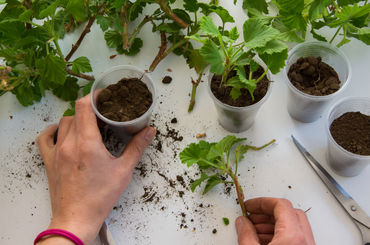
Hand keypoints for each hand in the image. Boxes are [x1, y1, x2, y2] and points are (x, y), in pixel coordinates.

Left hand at [36, 94, 155, 244]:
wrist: (77, 218)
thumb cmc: (99, 197)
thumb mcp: (123, 171)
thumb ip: (137, 147)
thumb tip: (149, 131)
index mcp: (87, 143)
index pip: (84, 106)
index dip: (94, 97)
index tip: (105, 96)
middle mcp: (69, 144)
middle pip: (75, 112)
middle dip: (90, 108)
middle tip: (104, 114)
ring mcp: (56, 152)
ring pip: (63, 123)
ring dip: (76, 119)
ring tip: (89, 124)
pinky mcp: (49, 161)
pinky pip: (45, 138)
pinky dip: (54, 130)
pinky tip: (63, 132)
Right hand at [235, 197, 315, 244]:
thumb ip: (246, 235)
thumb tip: (242, 223)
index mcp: (294, 237)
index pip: (282, 205)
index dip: (263, 202)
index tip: (250, 205)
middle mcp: (306, 242)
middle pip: (290, 213)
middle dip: (268, 212)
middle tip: (252, 215)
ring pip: (294, 227)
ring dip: (273, 224)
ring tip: (254, 230)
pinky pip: (296, 239)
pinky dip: (280, 235)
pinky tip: (263, 241)